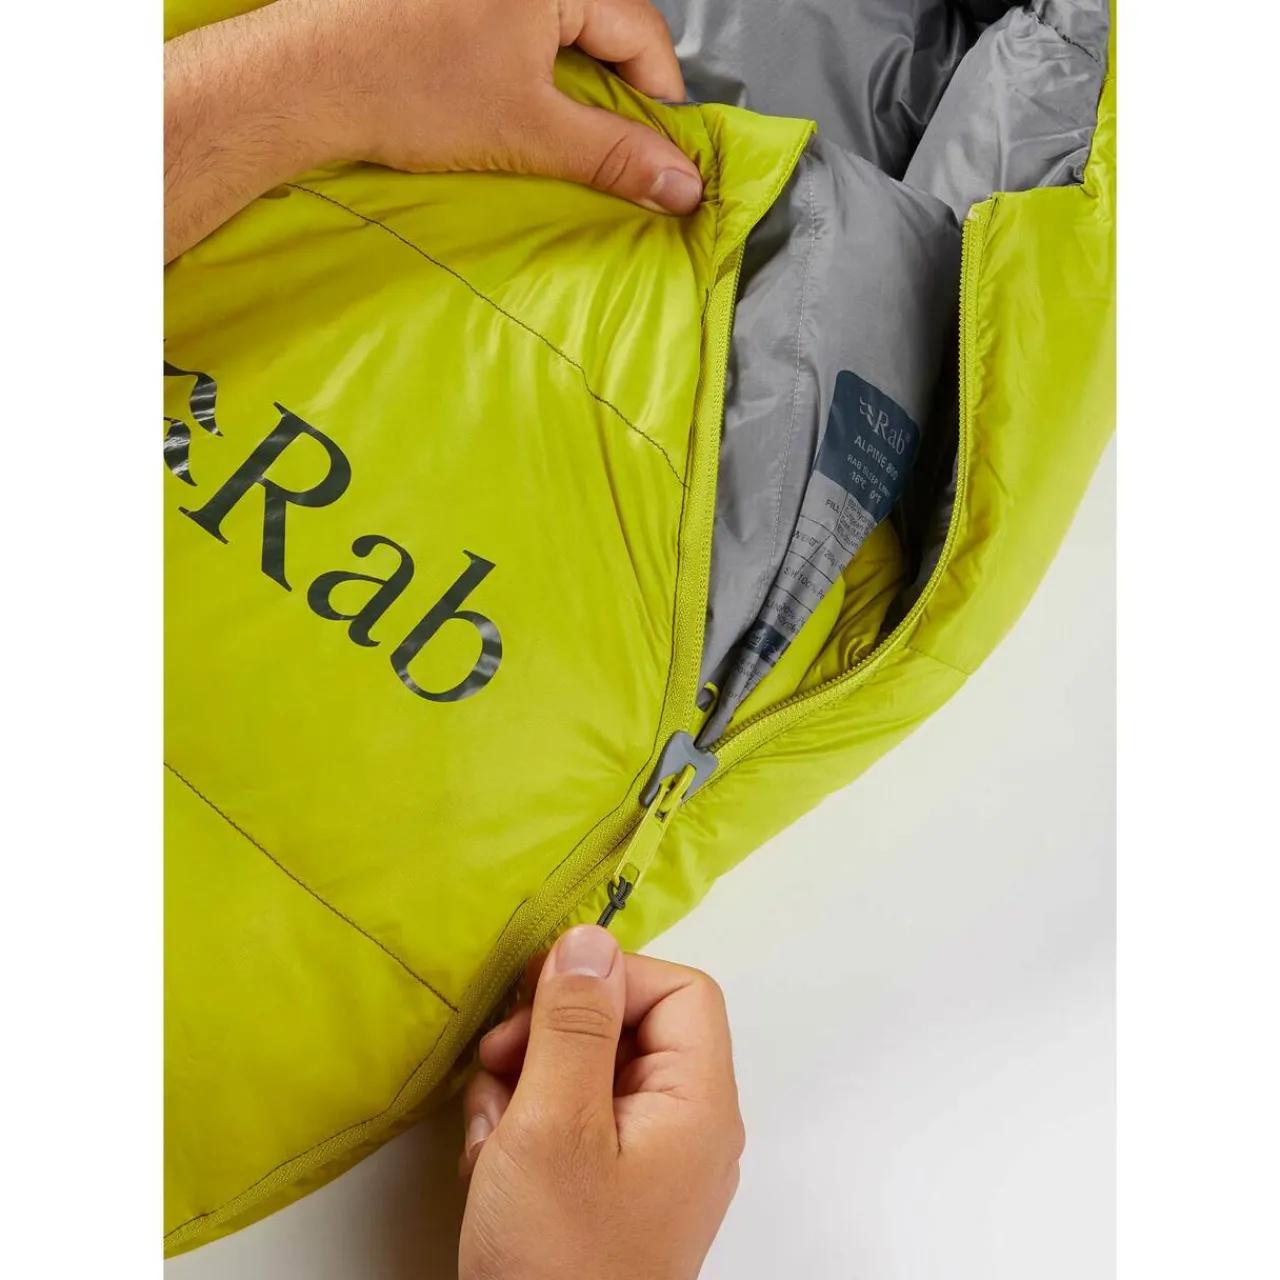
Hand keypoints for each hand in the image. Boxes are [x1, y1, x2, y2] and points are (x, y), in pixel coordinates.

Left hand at [314, 0, 702, 210]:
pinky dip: (536, 68)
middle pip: (609, 24)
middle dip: (618, 93)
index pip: (645, 34)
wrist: (306, 79)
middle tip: (614, 152)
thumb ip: (613, 156)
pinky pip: (525, 26)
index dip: (661, 102)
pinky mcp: (460, 1)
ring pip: (566, 26)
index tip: (661, 156)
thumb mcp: (527, 130)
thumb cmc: (403, 89)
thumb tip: (678, 183)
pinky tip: (518, 105)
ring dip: (577, 83)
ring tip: (560, 133)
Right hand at [458, 926, 744, 1279]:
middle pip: (627, 1028)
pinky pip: (572, 1123)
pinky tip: (490, 1165)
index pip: (677, 990)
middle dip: (551, 1036)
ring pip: (587, 1073)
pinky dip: (524, 1128)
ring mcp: (646, 1162)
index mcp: (697, 1104)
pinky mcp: (608, 1190)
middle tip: (496, 1064)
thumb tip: (590, 937)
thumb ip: (573, 1023)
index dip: (609, 978)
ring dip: (524, 1086)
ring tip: (489, 1137)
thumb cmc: (557, 1259)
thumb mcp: (554, 1125)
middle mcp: (684, 1127)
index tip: (538, 998)